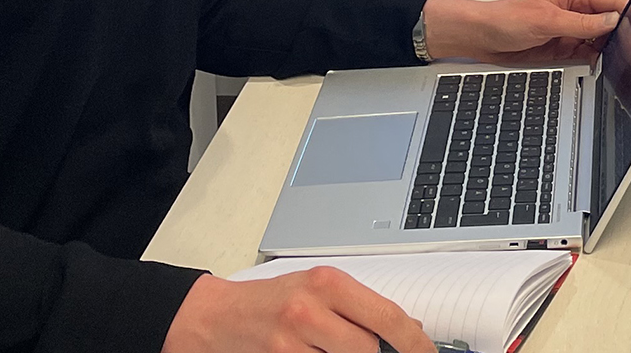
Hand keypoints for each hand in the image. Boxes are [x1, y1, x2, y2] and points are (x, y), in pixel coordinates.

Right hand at [162, 268, 432, 352]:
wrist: (214, 317)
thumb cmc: (269, 302)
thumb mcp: (316, 291)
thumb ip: (359, 308)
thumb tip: (407, 330)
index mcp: (328, 283)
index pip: (388, 318)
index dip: (416, 344)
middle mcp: (310, 310)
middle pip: (368, 349)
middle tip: (364, 349)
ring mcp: (290, 343)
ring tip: (329, 348)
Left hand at [421, 0, 626, 63]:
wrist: (483, 37)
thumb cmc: (506, 19)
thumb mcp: (547, 21)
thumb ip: (582, 22)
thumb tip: (612, 20)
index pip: (613, 2)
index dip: (630, 14)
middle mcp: (577, 9)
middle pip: (611, 22)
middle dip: (623, 35)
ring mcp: (572, 29)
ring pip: (602, 39)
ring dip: (610, 49)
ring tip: (623, 60)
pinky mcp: (566, 46)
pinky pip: (589, 53)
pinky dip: (596, 60)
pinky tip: (602, 66)